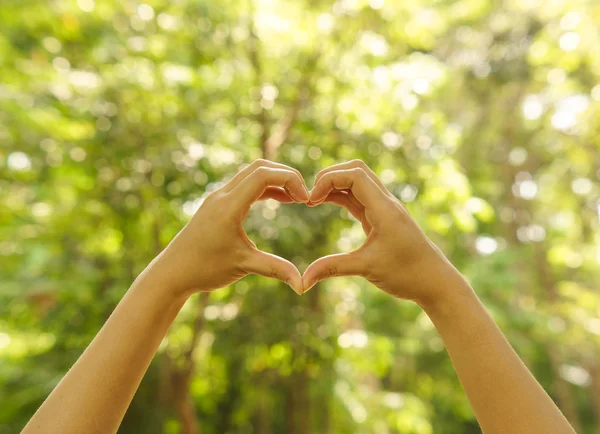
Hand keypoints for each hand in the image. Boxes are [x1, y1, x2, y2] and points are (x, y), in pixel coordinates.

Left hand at [143, 159, 308, 297]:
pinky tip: (280, 200)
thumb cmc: (204, 270)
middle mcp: (222, 195)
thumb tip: (303, 286)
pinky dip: (265, 188)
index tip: (306, 200)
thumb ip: (276, 269)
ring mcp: (218, 198)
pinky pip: (245, 185)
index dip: (290, 180)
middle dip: (286, 175)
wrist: (171, 273)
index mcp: (229, 206)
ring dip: (276, 180)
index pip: (264, 175)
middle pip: (259, 167)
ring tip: (297, 198)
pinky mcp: (217, 204)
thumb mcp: (244, 267)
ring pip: (251, 174)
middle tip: (305, 195)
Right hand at [303, 160, 464, 307]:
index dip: (329, 180)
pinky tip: (325, 204)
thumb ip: (332, 268)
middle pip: (356, 169)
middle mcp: (386, 202)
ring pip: (358, 181)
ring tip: (313, 201)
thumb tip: (302, 282)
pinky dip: (341, 196)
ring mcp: (385, 208)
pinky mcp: (382, 217)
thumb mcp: (366, 269)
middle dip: (330, 176)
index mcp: (384, 208)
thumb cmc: (407, 274)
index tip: (311, 200)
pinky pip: (359, 197)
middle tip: (310, 197)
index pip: (354, 175)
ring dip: (335, 185)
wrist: (435, 282)